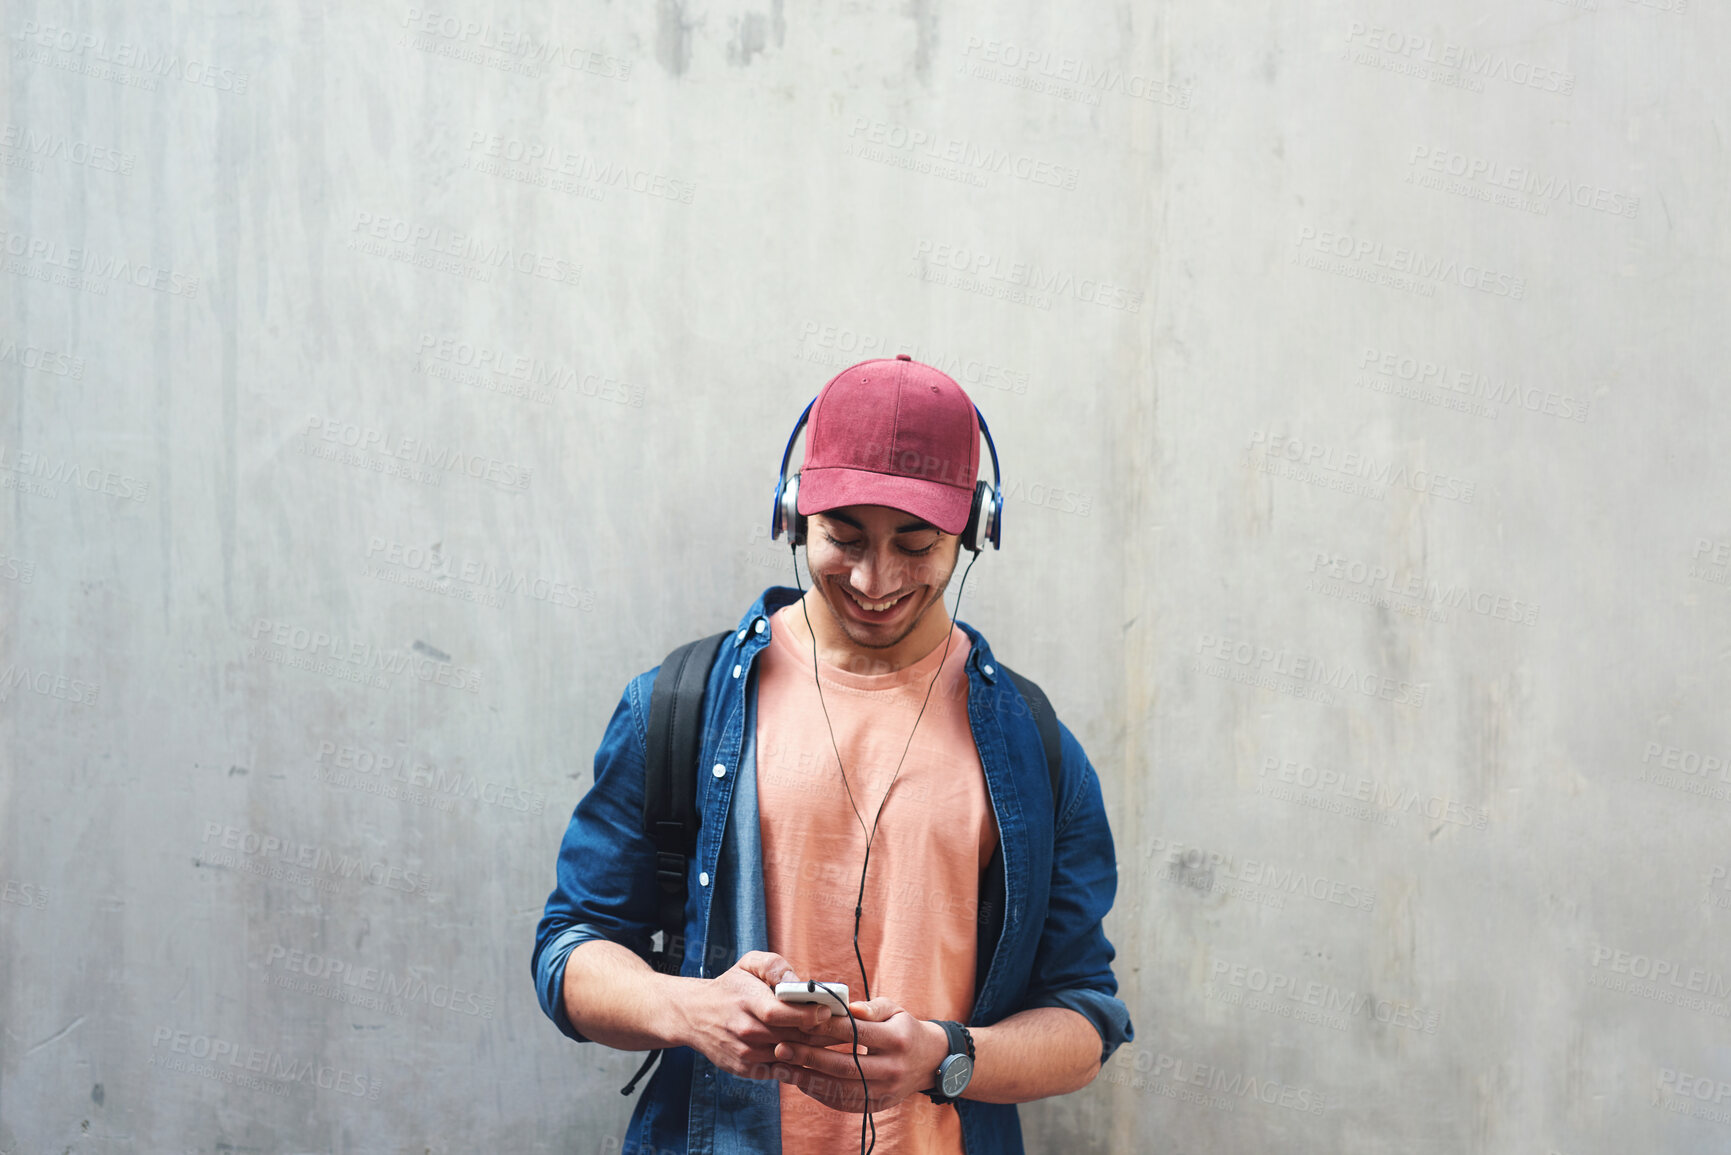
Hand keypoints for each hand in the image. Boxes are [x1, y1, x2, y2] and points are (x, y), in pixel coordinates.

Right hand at [673, 951, 834, 1079]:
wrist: (694, 1015)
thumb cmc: (730, 986)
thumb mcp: (748, 963)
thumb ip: (775, 966)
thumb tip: (798, 981)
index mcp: (746, 1002)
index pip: (781, 1013)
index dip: (808, 1014)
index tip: (830, 1011)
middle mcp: (744, 1031)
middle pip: (790, 1037)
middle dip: (820, 1034)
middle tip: (845, 1029)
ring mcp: (744, 1054)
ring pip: (788, 1056)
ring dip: (814, 1052)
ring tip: (837, 1044)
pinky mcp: (745, 1070)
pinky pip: (779, 1071)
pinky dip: (799, 1066)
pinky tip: (816, 1058)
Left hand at [768, 997, 950, 1112]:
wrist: (929, 1062)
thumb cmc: (904, 1028)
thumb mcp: (895, 1009)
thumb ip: (872, 1007)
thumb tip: (849, 1007)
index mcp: (898, 1040)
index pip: (857, 1033)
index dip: (827, 1028)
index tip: (800, 1022)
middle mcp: (893, 1068)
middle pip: (846, 1066)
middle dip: (810, 1057)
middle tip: (782, 1049)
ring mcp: (886, 1091)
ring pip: (842, 1089)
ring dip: (809, 1080)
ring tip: (783, 1069)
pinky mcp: (878, 1106)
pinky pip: (845, 1103)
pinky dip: (820, 1094)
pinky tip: (801, 1082)